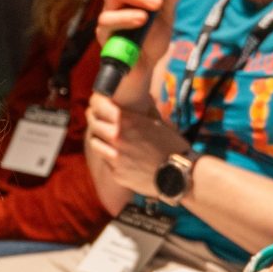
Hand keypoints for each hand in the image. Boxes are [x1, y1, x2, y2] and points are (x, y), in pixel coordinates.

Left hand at [83, 89, 193, 213]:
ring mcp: (114, 157)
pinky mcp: (116, 174)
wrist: (179, 175)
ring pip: (95, 144)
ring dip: (99, 140)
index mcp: (126, 121)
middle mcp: (116, 137)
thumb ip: (147, 110)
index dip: (94, 105)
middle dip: (94, 121)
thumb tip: (146, 97)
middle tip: (96, 119)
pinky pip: (106, 162)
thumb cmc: (173, 146)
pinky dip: (110, 158)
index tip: (95, 105)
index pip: (97, 107)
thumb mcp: (160, 123)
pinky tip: (119, 156)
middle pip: (93, 125)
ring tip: (105, 139)